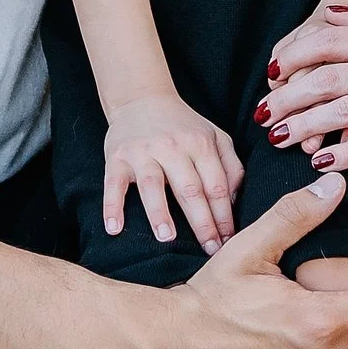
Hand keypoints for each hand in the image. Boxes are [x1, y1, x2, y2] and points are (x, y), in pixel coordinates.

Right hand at [103, 92, 242, 252]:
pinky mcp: (117, 157)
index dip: (224, 215)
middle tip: (209, 249)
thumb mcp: (215, 137)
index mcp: (201, 144)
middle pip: (189, 189)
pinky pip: (113, 184)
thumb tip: (234, 203)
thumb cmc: (183, 126)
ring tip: (167, 237)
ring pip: (152, 184)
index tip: (229, 241)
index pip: (216, 185)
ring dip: (159, 212)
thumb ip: (231, 166)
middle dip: (201, 222)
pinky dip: (112, 206)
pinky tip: (114, 228)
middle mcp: (172, 147)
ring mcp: (143, 152)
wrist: (141, 99)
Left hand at [265, 1, 347, 171]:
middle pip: (324, 79)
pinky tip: (318, 161)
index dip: (292, 57)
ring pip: (339, 113)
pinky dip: (340, 156)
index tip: (272, 73)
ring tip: (277, 137)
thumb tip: (330, 13)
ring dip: (302, 127)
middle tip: (263, 112)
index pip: (327, 41)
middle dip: (286, 97)